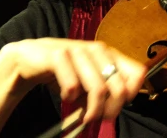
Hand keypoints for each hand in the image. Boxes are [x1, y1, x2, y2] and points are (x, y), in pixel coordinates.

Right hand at [0, 37, 146, 123]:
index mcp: (109, 55)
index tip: (115, 105)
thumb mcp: (88, 82)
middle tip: (97, 118)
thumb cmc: (63, 73)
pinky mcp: (58, 54)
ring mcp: (78, 49)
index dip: (131, 93)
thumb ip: (105, 91)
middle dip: (110, 109)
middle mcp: (97, 49)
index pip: (137, 72)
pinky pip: (73, 84)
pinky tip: (65, 96)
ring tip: (82, 115)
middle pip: (119, 87)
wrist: (29, 60)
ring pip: (99, 88)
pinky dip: (70, 96)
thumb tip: (118, 107)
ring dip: (91, 109)